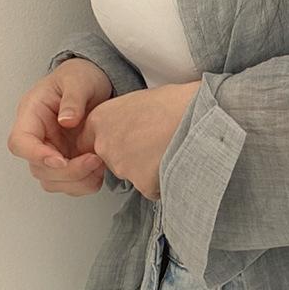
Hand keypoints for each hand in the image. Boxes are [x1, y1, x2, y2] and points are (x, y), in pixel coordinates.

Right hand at [7, 58, 113, 196]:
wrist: (95, 82)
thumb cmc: (80, 76)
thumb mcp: (78, 79)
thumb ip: (73, 98)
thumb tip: (66, 120)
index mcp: (31, 114)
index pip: (20, 142)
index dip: (36, 156)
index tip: (60, 160)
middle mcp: (38, 137)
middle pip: (38, 168)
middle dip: (67, 171)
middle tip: (94, 160)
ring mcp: (51, 151)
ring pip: (53, 181)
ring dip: (77, 180)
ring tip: (100, 162)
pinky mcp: (67, 161)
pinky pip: (70, 184)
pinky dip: (86, 182)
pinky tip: (101, 167)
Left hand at [75, 79, 201, 200]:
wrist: (198, 115)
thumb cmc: (176, 102)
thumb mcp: (139, 100)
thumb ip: (123, 119)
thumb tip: (128, 128)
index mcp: (100, 119)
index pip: (90, 142)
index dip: (113, 143)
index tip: (128, 142)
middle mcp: (104, 145)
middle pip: (111, 160)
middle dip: (131, 158)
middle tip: (155, 144)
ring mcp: (121, 166)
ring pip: (132, 175)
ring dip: (148, 169)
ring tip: (170, 150)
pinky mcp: (141, 183)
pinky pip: (151, 188)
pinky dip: (163, 181)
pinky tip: (176, 162)